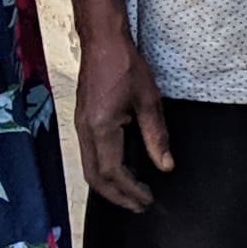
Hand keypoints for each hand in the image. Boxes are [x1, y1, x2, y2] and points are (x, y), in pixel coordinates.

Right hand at [71, 19, 172, 211]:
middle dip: (116, 196)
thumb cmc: (126, 66)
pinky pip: (89, 155)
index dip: (130, 191)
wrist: (101, 41)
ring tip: (131, 195)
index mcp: (101, 128)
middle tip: (139, 206)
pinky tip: (120, 171)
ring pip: (89, 167)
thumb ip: (156, 136)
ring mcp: (81, 126)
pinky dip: (103, 170)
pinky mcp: (83, 121)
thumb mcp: (149, 100)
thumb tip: (165, 166)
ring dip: (109, 185)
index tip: (148, 200)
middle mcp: (85, 131)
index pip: (113, 172)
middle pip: (95, 177)